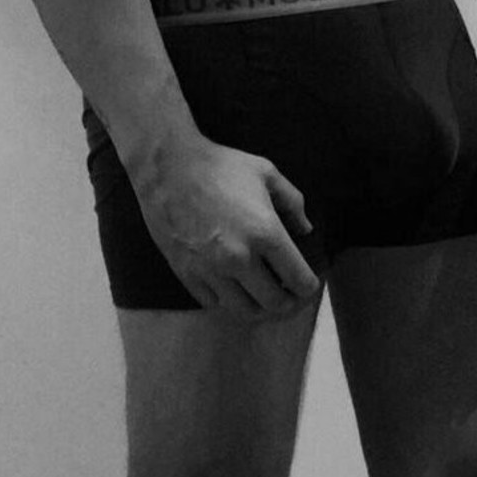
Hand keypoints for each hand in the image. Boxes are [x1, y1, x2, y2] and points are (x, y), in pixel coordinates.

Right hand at [134, 135, 321, 317]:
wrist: (168, 167)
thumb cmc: (220, 165)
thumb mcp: (266, 173)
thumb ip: (293, 202)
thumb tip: (305, 230)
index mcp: (265, 233)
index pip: (299, 280)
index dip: (309, 286)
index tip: (308, 283)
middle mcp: (239, 258)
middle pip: (275, 304)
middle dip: (289, 303)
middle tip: (290, 295)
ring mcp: (211, 270)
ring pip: (244, 311)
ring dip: (259, 307)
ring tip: (263, 296)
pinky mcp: (187, 273)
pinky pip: (214, 302)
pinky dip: (227, 299)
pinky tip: (232, 285)